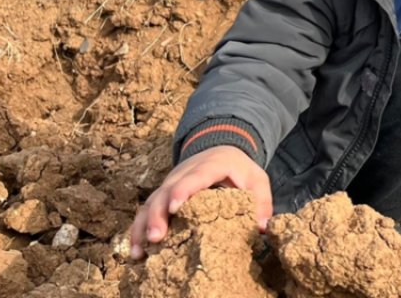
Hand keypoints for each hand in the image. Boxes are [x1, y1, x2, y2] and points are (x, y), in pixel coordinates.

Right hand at [128, 146, 271, 259]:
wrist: (222, 150)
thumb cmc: (240, 168)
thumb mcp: (257, 179)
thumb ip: (262, 201)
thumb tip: (264, 227)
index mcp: (210, 165)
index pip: (195, 176)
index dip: (183, 190)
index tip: (175, 207)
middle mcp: (184, 172)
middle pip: (166, 191)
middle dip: (158, 214)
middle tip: (156, 237)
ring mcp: (170, 183)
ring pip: (152, 201)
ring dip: (144, 225)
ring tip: (140, 250)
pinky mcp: (163, 194)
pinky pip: (147, 210)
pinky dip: (140, 228)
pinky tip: (137, 250)